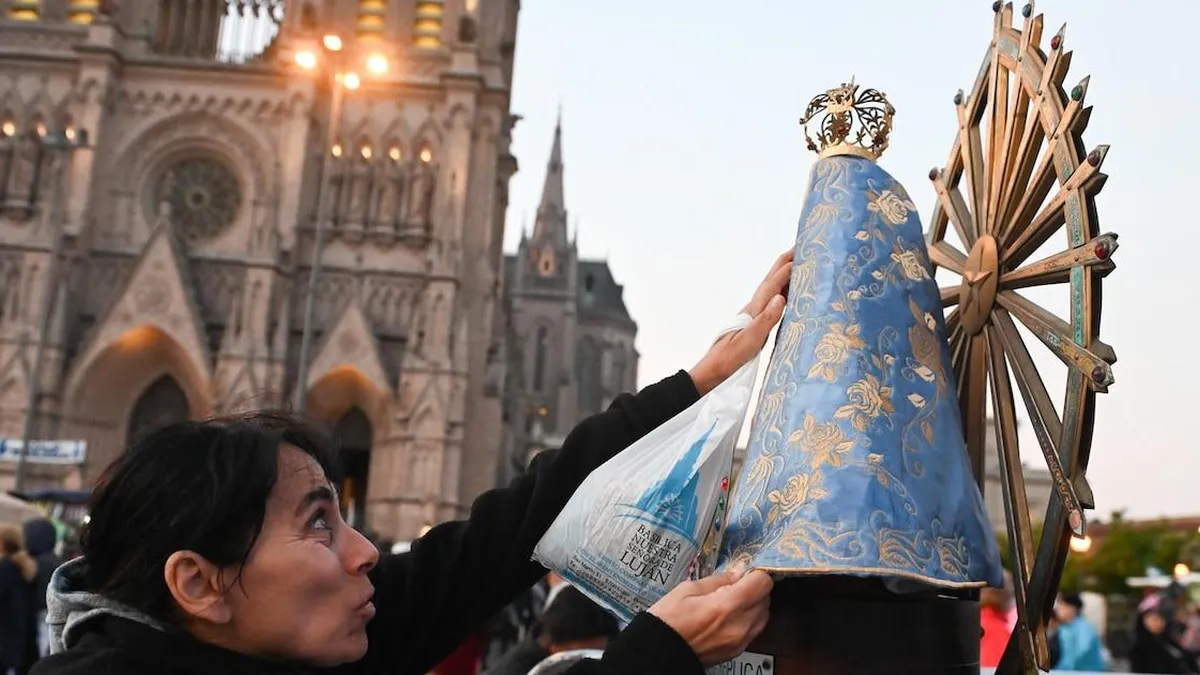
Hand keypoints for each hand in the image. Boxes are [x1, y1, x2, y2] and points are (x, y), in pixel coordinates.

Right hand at [648, 566, 773, 666]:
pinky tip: (730, 617)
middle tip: (736, 585)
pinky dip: (749, 620)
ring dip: (754, 605)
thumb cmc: (669, 619)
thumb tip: (739, 572)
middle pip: (766, 599)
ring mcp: (741, 641)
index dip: (755, 573)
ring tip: (732, 601)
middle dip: (755, 588)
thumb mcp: (688, 589)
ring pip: (763, 616)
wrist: (661, 653)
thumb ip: (719, 580)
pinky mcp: (737, 651)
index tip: (745, 571)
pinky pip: (754, 630)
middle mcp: (740, 625)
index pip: (762, 583)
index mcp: (728, 606)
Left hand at [689, 249, 793, 394]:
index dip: (789, 267)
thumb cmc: (730, 358)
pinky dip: (784, 291)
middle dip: (786, 262)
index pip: (774, 283)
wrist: (713, 370)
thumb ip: (766, 319)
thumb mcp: (750, 341)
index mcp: (754, 309)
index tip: (806, 253)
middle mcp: (754, 307)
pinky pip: (773, 301)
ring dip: (786, 274)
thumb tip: (780, 297)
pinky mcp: (755, 322)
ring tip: (801, 264)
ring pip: (773, 288)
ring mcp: (754, 314)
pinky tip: (790, 293)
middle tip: (802, 247)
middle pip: (771, 279)